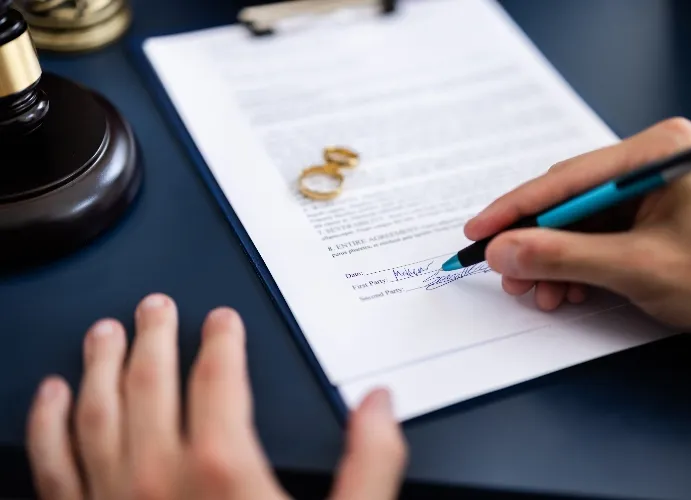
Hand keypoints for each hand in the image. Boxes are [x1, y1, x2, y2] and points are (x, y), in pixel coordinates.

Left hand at [26, 294, 406, 499]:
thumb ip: (369, 465)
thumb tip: (378, 407)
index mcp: (222, 469)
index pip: (218, 377)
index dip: (221, 340)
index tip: (221, 320)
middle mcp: (158, 478)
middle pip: (150, 382)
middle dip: (154, 336)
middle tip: (155, 307)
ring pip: (95, 412)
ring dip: (98, 364)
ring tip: (103, 331)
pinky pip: (53, 465)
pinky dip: (47, 424)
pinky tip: (51, 396)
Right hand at [466, 118, 690, 354]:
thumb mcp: (638, 268)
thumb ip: (562, 257)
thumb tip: (504, 251)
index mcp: (657, 152)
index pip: (567, 180)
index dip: (515, 208)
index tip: (478, 231)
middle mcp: (652, 164)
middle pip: (569, 202)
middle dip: (535, 243)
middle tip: (506, 273)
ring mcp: (653, 193)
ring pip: (579, 226)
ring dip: (554, 261)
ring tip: (538, 293)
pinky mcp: (653, 222)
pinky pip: (598, 241)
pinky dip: (577, 268)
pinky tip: (567, 291)